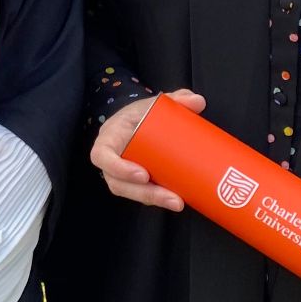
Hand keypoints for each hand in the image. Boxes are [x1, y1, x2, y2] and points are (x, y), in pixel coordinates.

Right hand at [90, 89, 205, 209]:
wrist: (137, 121)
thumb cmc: (140, 113)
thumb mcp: (153, 104)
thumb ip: (175, 99)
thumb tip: (198, 101)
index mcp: (110, 137)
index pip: (102, 156)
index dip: (118, 168)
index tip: (144, 174)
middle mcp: (110, 158)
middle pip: (118, 183)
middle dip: (145, 193)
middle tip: (173, 197)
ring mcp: (120, 173)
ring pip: (130, 192)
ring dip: (153, 199)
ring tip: (178, 202)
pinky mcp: (133, 182)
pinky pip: (140, 195)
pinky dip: (157, 199)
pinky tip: (177, 200)